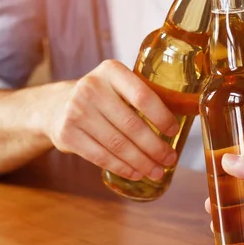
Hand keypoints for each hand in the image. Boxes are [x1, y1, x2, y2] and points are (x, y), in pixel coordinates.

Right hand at [44, 60, 178, 180]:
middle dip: (155, 147)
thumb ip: (144, 95)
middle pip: (131, 125)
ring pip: (118, 144)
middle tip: (170, 159)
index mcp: (111, 71)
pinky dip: (122, 168)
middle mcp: (91, 88)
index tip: (174, 131)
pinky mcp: (67, 134)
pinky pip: (101, 156)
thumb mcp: (118, 85)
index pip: (142, 96)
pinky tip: (136, 173)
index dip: (161, 116)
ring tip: (157, 171)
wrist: (57, 106)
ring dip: (141, 162)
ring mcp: (76, 111)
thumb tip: (186, 113)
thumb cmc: (102, 98)